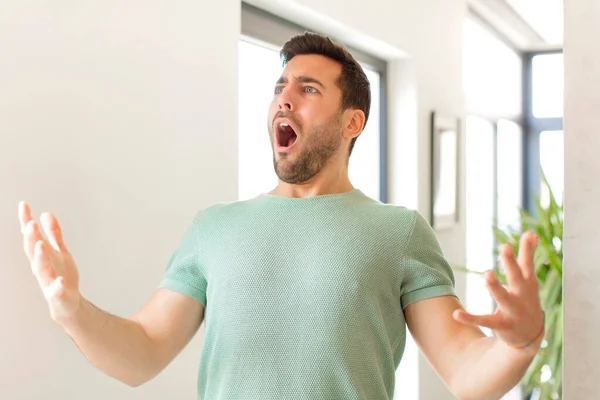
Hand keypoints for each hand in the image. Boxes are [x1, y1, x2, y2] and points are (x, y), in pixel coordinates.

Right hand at [19, 201, 80, 322]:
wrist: (67, 303)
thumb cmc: (61, 275)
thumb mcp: (60, 252)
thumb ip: (54, 234)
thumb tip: (46, 214)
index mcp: (42, 255)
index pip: (31, 236)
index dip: (26, 221)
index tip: (23, 204)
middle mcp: (42, 267)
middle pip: (33, 251)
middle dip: (31, 238)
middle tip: (30, 224)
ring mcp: (48, 280)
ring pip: (41, 269)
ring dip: (40, 257)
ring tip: (41, 245)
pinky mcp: (58, 294)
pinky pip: (56, 290)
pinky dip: (57, 285)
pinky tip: (60, 280)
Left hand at [453, 231, 544, 349]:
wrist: (531, 336)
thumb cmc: (526, 299)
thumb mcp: (529, 279)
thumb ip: (528, 255)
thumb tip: (532, 232)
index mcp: (527, 284)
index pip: (527, 263)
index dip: (527, 249)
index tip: (528, 234)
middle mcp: (522, 296)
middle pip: (517, 277)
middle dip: (511, 263)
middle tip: (505, 247)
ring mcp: (513, 311)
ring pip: (503, 298)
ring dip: (495, 286)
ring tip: (487, 274)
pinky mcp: (502, 325)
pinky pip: (484, 320)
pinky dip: (470, 318)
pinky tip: (456, 314)